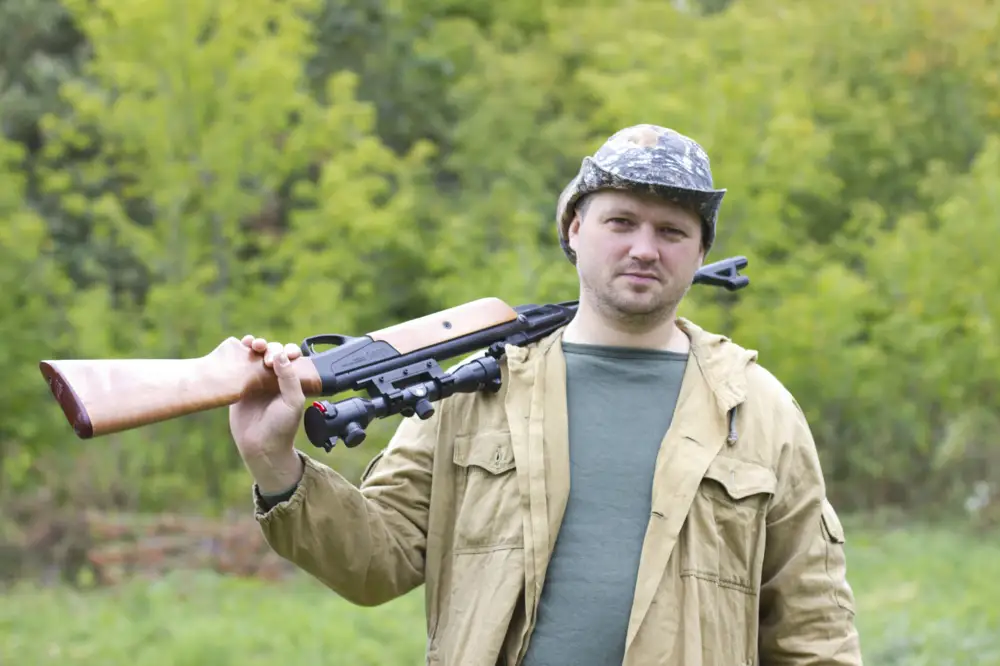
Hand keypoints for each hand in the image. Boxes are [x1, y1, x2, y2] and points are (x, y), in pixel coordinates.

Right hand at [229, 335, 305, 492]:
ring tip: (252, 343)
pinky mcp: (239, 386)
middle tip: (266, 358)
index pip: (289, 357)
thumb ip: (289, 378)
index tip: (281, 357)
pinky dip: (238, 354)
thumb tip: (280, 354)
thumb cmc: (282, 427)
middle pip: (271, 353)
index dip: (286, 351)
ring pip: (255, 356)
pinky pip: (238, 366)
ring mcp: (255, 381)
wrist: (261, 447)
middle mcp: (274, 378)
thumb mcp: (292, 402)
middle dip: (270, 347)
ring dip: (255, 345)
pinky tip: (238, 347)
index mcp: (290, 380)